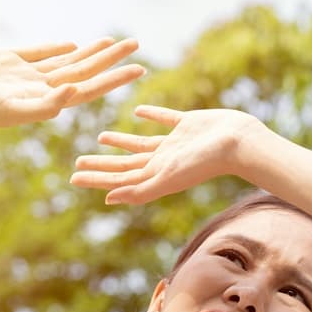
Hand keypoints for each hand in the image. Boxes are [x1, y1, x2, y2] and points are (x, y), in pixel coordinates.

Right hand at [0, 37, 144, 127]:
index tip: (138, 69)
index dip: (114, 79)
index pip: (88, 89)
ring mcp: (25, 75)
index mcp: (45, 102)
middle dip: (110, 60)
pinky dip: (58, 49)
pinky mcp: (9, 61)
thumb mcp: (12, 108)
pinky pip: (40, 54)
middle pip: (83, 72)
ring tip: (112, 42)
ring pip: (66, 61)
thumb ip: (44, 104)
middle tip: (135, 45)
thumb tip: (74, 92)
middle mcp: (40, 89)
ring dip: (89, 52)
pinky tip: (73, 45)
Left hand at [70, 106, 269, 203]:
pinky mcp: (187, 124)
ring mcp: (175, 143)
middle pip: (125, 164)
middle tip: (78, 161)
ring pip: (141, 143)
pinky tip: (138, 112)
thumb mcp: (168, 177)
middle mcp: (163, 161)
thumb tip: (108, 199)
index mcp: (157, 175)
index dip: (96, 178)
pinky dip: (150, 116)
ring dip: (121, 142)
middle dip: (102, 164)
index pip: (119, 178)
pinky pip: (164, 119)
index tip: (73, 176)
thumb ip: (140, 189)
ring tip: (101, 137)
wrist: (238, 143)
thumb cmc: (204, 163)